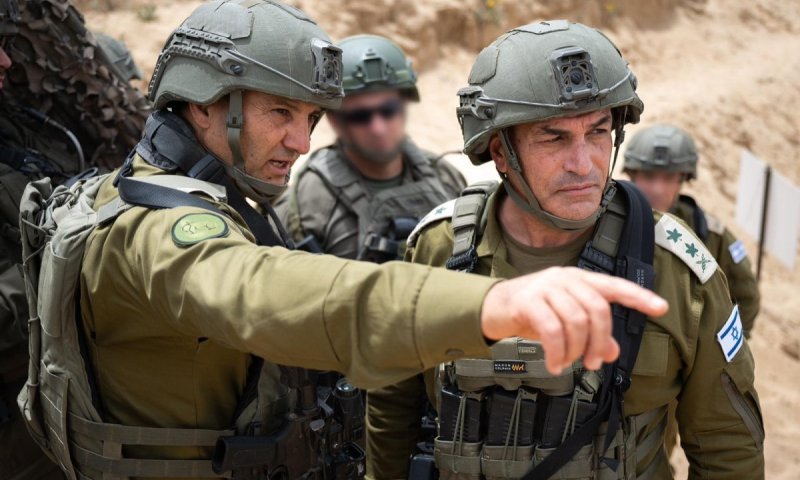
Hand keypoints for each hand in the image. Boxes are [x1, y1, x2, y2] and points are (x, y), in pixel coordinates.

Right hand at [480, 267, 667, 373]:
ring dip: (576, 350)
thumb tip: (613, 353)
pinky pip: (552, 330)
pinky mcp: (528, 300)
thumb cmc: (532, 312)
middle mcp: (565, 278)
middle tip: (592, 364)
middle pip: (597, 310)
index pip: (614, 286)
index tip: (661, 308)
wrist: (493, 307)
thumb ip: (591, 335)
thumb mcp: (564, 322)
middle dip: (599, 342)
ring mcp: (545, 287)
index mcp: (579, 279)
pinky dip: (557, 353)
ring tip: (568, 364)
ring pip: (576, 321)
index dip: (639, 297)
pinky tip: (554, 365)